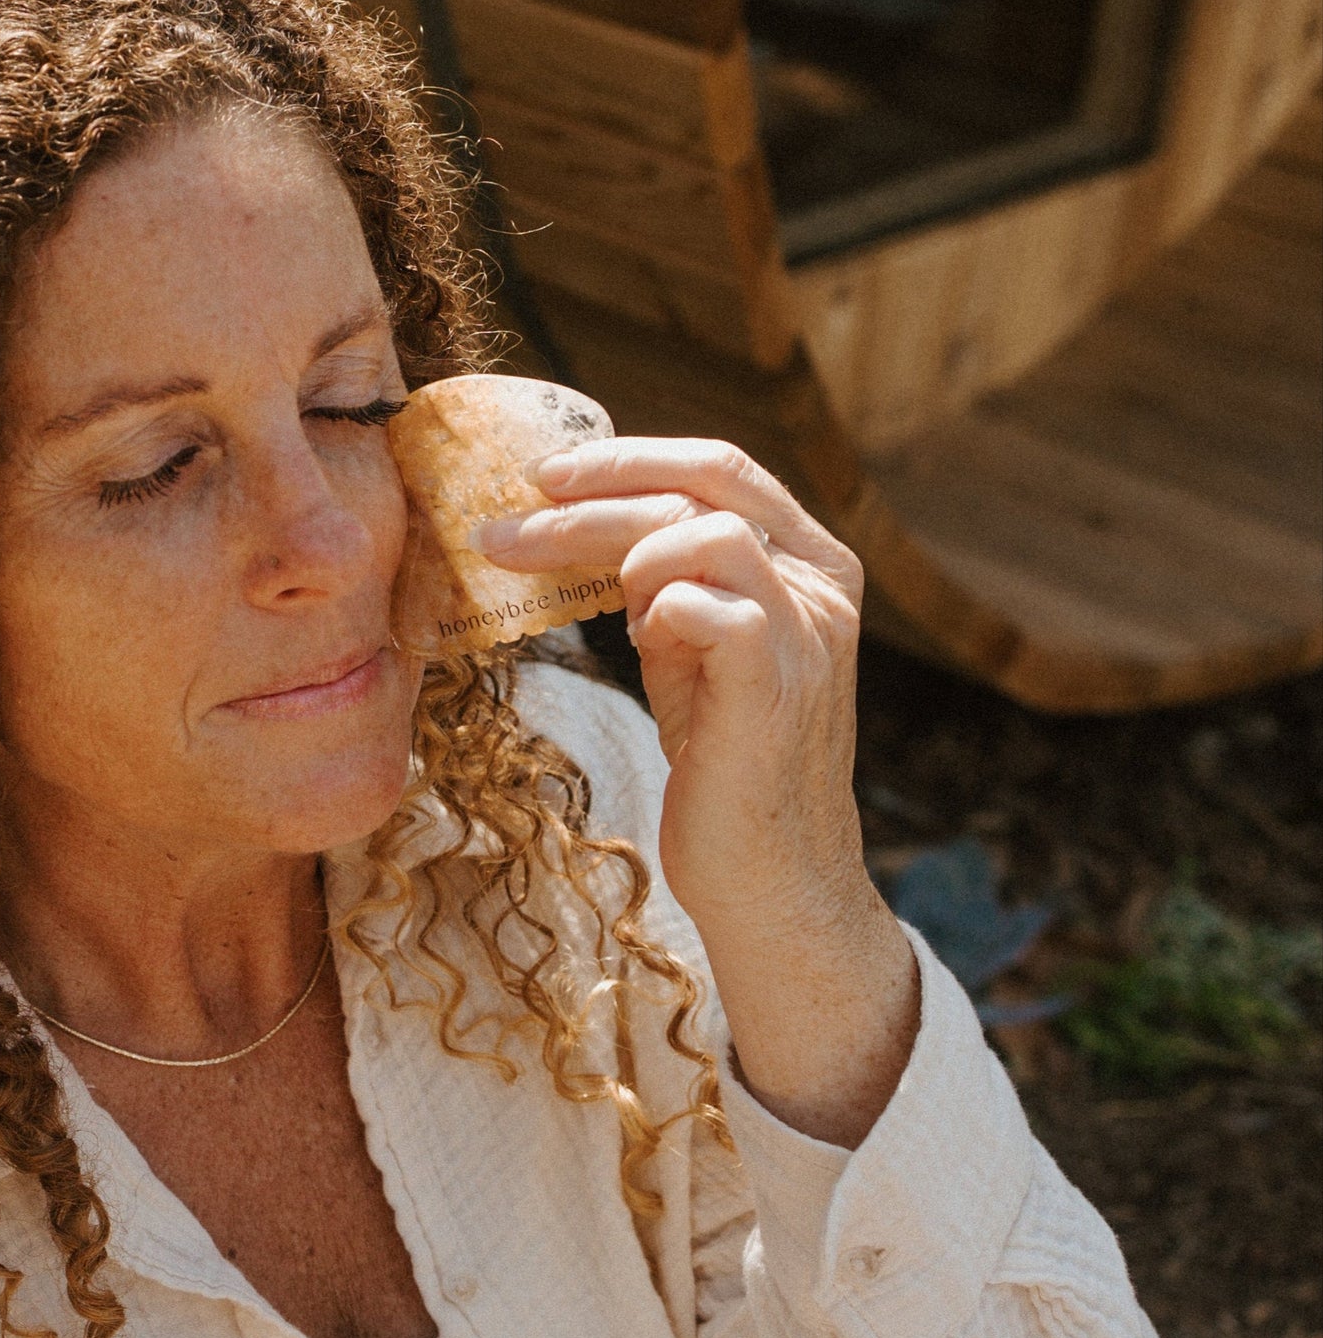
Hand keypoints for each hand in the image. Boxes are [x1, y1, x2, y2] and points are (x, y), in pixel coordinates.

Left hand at [477, 438, 916, 1145]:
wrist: (768, 878)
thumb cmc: (723, 764)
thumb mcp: (690, 655)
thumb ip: (662, 587)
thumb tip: (590, 531)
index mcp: (808, 562)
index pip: (720, 467)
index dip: (629, 458)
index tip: (545, 475)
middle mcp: (822, 585)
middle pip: (709, 482)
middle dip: (600, 483)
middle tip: (516, 507)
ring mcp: (810, 633)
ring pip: (707, 532)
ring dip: (611, 543)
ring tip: (558, 583)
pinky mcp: (778, 687)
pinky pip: (718, 608)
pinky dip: (660, 605)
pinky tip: (633, 634)